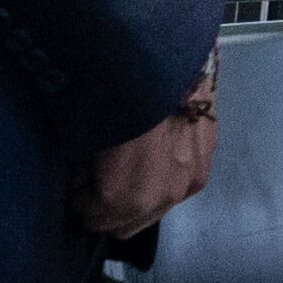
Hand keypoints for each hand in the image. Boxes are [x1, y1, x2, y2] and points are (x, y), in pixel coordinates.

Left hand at [71, 60, 219, 238]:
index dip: (80, 197)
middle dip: (107, 204)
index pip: (92, 218)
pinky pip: (177, 184)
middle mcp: (162, 199)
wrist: (161, 58)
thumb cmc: (112, 94)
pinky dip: (163, 174)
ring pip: (154, 209)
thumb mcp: (83, 133)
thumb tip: (82, 173)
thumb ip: (83, 167)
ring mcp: (189, 182)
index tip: (76, 176)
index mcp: (127, 197)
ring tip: (130, 158)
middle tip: (97, 173)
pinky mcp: (206, 162)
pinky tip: (157, 147)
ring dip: (138, 193)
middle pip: (124, 224)